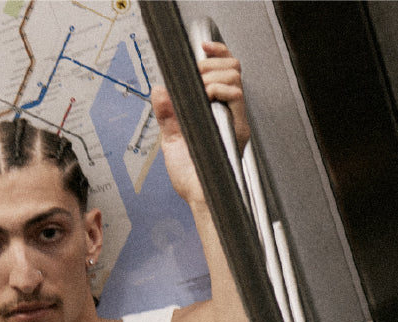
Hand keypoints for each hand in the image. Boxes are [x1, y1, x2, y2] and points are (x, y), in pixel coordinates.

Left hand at [152, 40, 249, 207]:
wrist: (200, 199)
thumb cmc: (191, 179)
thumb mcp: (172, 141)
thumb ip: (166, 115)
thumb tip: (159, 90)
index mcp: (215, 111)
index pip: (224, 70)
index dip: (217, 52)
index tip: (202, 47)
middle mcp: (228, 112)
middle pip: (232, 66)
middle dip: (210, 64)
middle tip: (195, 78)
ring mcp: (234, 119)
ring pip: (234, 75)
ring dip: (212, 75)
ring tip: (199, 91)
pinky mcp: (238, 128)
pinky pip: (234, 95)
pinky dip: (217, 89)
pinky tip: (205, 98)